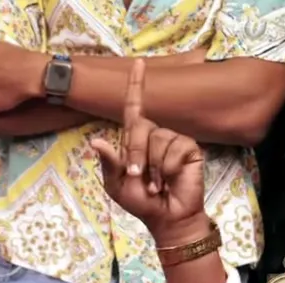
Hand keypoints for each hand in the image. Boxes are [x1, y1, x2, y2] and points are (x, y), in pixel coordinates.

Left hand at [89, 60, 208, 244]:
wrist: (166, 217)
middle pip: (140, 126)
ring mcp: (173, 140)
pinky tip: (172, 179)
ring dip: (154, 167)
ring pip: (159, 139)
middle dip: (137, 155)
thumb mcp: (117, 184)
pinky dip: (169, 168)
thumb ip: (109, 163)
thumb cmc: (141, 202)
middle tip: (141, 179)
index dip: (136, 85)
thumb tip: (95, 142)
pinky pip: (175, 148)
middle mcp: (154, 135)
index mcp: (135, 141)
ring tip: (158, 183)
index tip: (138, 63)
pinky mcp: (189, 148)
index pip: (134, 108)